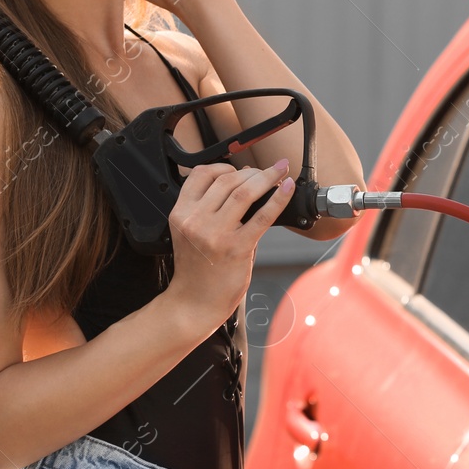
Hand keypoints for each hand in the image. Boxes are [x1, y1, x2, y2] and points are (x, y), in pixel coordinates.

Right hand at [161, 158, 295, 337]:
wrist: (194, 302)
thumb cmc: (197, 268)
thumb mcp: (191, 232)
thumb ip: (210, 207)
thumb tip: (243, 181)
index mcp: (181, 213)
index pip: (202, 174)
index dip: (225, 166)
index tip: (242, 168)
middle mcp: (196, 220)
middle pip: (227, 180)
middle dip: (253, 171)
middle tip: (269, 171)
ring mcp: (216, 234)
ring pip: (244, 191)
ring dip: (267, 177)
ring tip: (280, 172)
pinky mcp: (237, 247)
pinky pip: (263, 215)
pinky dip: (278, 198)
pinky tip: (287, 188)